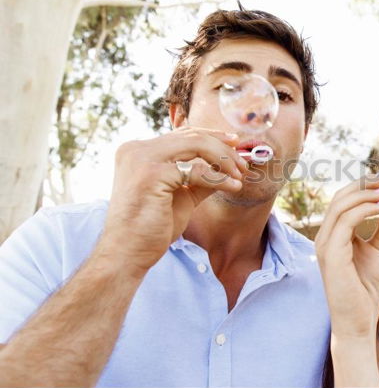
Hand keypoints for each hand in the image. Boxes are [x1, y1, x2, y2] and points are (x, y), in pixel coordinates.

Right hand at [98, 126, 248, 274]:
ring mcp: (142, 159)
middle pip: (192, 136)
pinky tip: (232, 187)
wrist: (127, 253)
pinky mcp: (152, 174)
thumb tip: (226, 168)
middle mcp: (137, 149)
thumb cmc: (151, 228)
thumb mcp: (179, 195)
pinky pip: (198, 171)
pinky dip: (219, 178)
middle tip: (243, 165)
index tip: (235, 143)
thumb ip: (197, 178)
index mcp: (138, 151)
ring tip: (240, 176)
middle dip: (223, 148)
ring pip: (197, 146)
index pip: (182, 133)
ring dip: (224, 160)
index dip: (212, 136)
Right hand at [315, 170, 378, 337]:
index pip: (343, 200)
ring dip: (367, 194)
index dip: (364, 186)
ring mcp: (325, 244)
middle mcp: (325, 236)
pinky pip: (346, 221)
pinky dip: (366, 209)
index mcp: (333, 234)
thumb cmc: (365, 288)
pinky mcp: (332, 254)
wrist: (359, 319)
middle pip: (340, 197)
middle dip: (365, 184)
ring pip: (341, 205)